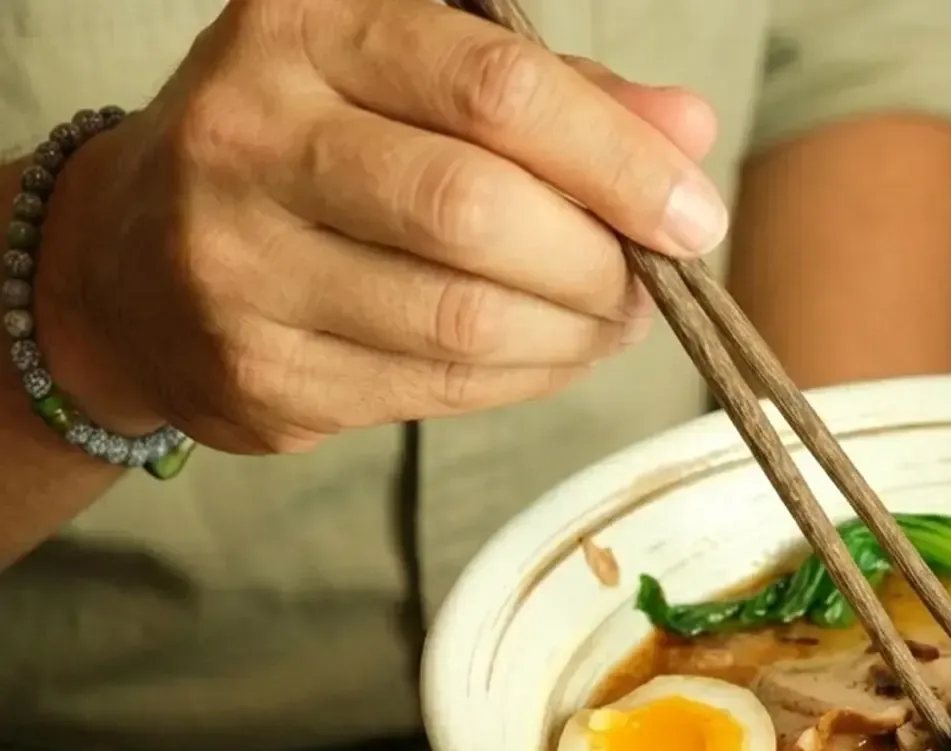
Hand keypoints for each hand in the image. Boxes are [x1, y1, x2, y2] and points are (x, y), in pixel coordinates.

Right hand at [35, 0, 726, 452]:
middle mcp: (249, 133)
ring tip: (614, 319)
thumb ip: (559, 98)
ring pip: (460, 319)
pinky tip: (549, 352)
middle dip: (599, 260)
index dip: (616, 160)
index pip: (493, 86)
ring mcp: (235, 261)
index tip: (693, 214)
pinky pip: (436, 392)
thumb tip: (688, 131)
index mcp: (304, 26)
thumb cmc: (318, 146)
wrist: (134, 258)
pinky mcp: (255, 372)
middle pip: (473, 210)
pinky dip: (525, 378)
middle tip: (654, 280)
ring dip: (574, 333)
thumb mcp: (422, 80)